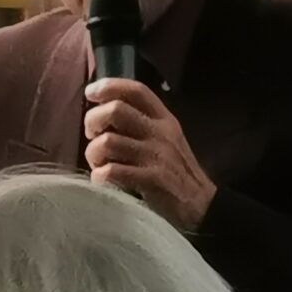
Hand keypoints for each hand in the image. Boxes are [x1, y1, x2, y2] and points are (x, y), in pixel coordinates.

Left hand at [83, 78, 216, 231]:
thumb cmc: (176, 172)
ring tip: (98, 163)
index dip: (110, 86)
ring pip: (108, 142)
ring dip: (93, 153)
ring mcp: (156, 156)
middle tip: (92, 135)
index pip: (136, 90)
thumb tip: (104, 113)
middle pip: (116, 110)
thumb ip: (142, 124)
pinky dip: (99, 176)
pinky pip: (111, 171)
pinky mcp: (151, 179)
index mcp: (164, 119)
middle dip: (93, 120)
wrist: (201, 205)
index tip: (90, 93)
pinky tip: (103, 181)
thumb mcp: (166, 139)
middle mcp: (160, 133)